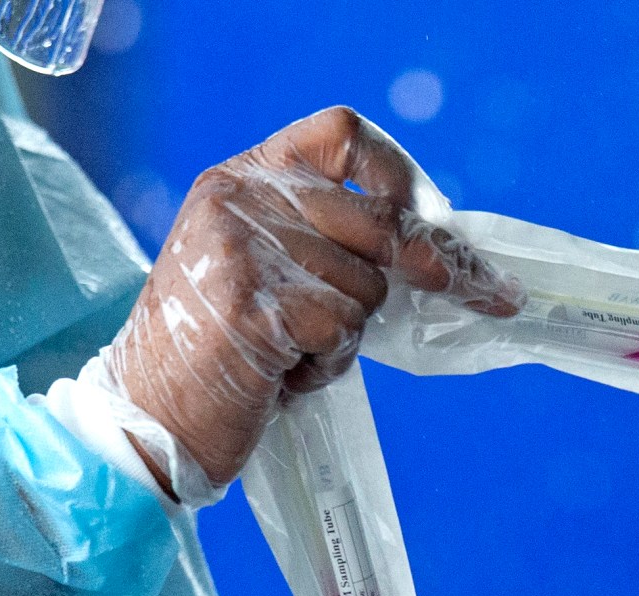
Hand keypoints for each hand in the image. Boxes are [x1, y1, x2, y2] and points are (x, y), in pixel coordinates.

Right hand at [108, 107, 522, 491]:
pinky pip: (342, 332)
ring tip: (291, 356)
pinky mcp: (254, 308)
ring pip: (366, 288)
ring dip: (347, 337)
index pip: (341, 134)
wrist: (146, 418)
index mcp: (241, 178)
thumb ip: (324, 241)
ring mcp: (244, 250)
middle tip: (493, 295)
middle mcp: (239, 199)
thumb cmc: (217, 353)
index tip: (433, 218)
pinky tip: (281, 379)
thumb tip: (437, 251)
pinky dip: (326, 367)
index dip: (399, 173)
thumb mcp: (261, 269)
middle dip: (439, 267)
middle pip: (380, 221)